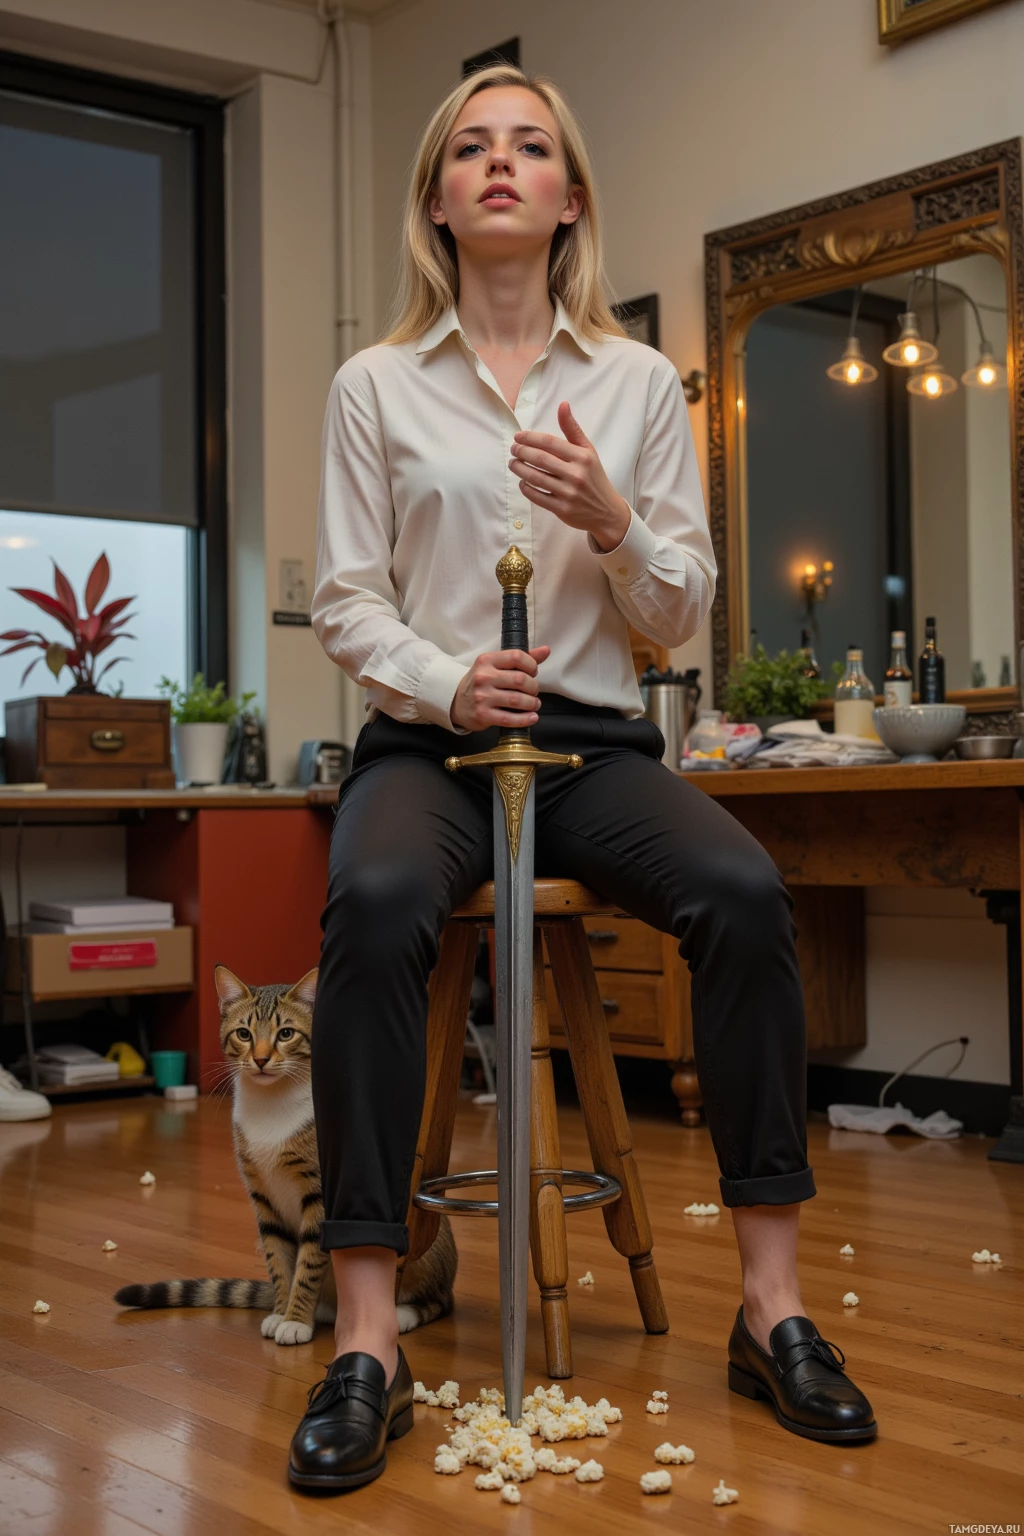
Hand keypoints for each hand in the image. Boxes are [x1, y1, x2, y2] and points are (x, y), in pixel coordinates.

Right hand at [451, 645, 549, 731]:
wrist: (455, 701)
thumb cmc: (481, 682)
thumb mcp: (495, 665)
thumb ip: (520, 659)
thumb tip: (546, 650)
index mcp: (487, 661)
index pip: (517, 657)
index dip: (531, 665)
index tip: (532, 673)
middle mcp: (483, 677)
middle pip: (521, 680)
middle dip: (533, 687)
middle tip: (533, 691)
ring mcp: (482, 697)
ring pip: (517, 700)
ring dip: (532, 703)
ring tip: (534, 704)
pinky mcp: (483, 715)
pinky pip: (509, 719)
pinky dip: (525, 719)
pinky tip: (531, 717)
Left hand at [509, 401, 630, 551]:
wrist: (607, 511)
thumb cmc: (594, 477)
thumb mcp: (588, 451)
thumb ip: (573, 429)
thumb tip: (563, 404)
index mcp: (583, 457)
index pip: (550, 442)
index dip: (530, 438)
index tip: (518, 436)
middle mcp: (576, 474)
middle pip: (540, 459)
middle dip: (522, 452)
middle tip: (513, 449)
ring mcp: (569, 493)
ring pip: (536, 478)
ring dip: (520, 469)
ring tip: (513, 463)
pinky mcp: (562, 509)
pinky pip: (537, 497)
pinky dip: (526, 488)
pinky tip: (522, 482)